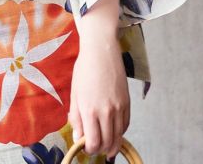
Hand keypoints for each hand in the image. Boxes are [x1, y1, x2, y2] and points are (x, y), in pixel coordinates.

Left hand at [69, 31, 129, 158]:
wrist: (101, 52)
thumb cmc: (84, 70)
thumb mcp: (74, 93)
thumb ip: (76, 118)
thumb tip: (79, 138)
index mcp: (89, 110)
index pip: (93, 142)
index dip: (89, 149)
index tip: (85, 147)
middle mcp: (106, 112)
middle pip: (107, 143)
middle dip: (100, 149)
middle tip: (94, 147)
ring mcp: (119, 108)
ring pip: (118, 137)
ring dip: (111, 144)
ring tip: (104, 144)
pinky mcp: (127, 104)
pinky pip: (125, 126)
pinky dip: (119, 132)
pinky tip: (112, 130)